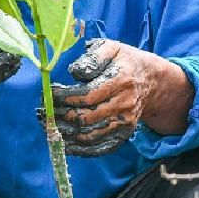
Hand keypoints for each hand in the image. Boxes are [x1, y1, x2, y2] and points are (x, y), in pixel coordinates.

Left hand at [48, 39, 153, 156]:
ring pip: (90, 136)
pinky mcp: (125, 133)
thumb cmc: (125, 61)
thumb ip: (92, 58)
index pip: (86, 95)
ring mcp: (126, 121)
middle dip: (61, 116)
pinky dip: (81, 150)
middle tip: (46, 111)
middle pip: (86, 118)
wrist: (152, 81)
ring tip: (50, 126)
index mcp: (120, 80)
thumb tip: (75, 73)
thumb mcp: (111, 48)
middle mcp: (125, 103)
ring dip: (66, 134)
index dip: (64, 98)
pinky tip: (66, 144)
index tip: (49, 94)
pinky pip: (101, 147)